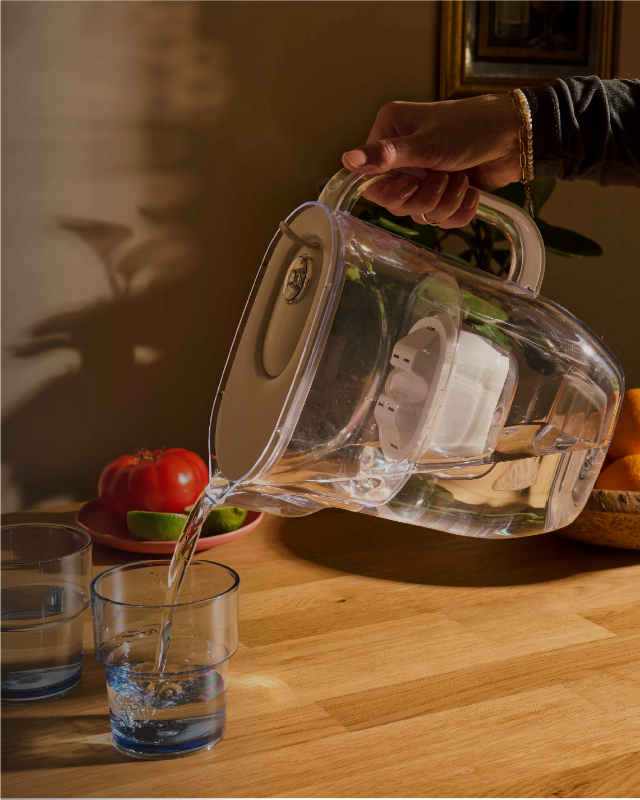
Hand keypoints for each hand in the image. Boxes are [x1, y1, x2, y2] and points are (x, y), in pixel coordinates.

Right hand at [342, 94, 520, 228]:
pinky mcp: (444, 192)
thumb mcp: (427, 144)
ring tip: (462, 182)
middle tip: (442, 180)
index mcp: (389, 133)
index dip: (393, 192)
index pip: (371, 181)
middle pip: (395, 203)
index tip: (414, 183)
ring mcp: (424, 175)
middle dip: (424, 199)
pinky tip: (472, 193)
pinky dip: (459, 211)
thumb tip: (347, 160)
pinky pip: (440, 218)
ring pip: (419, 213)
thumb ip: (386, 156)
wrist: (517, 138)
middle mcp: (402, 156)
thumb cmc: (472, 128)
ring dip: (445, 203)